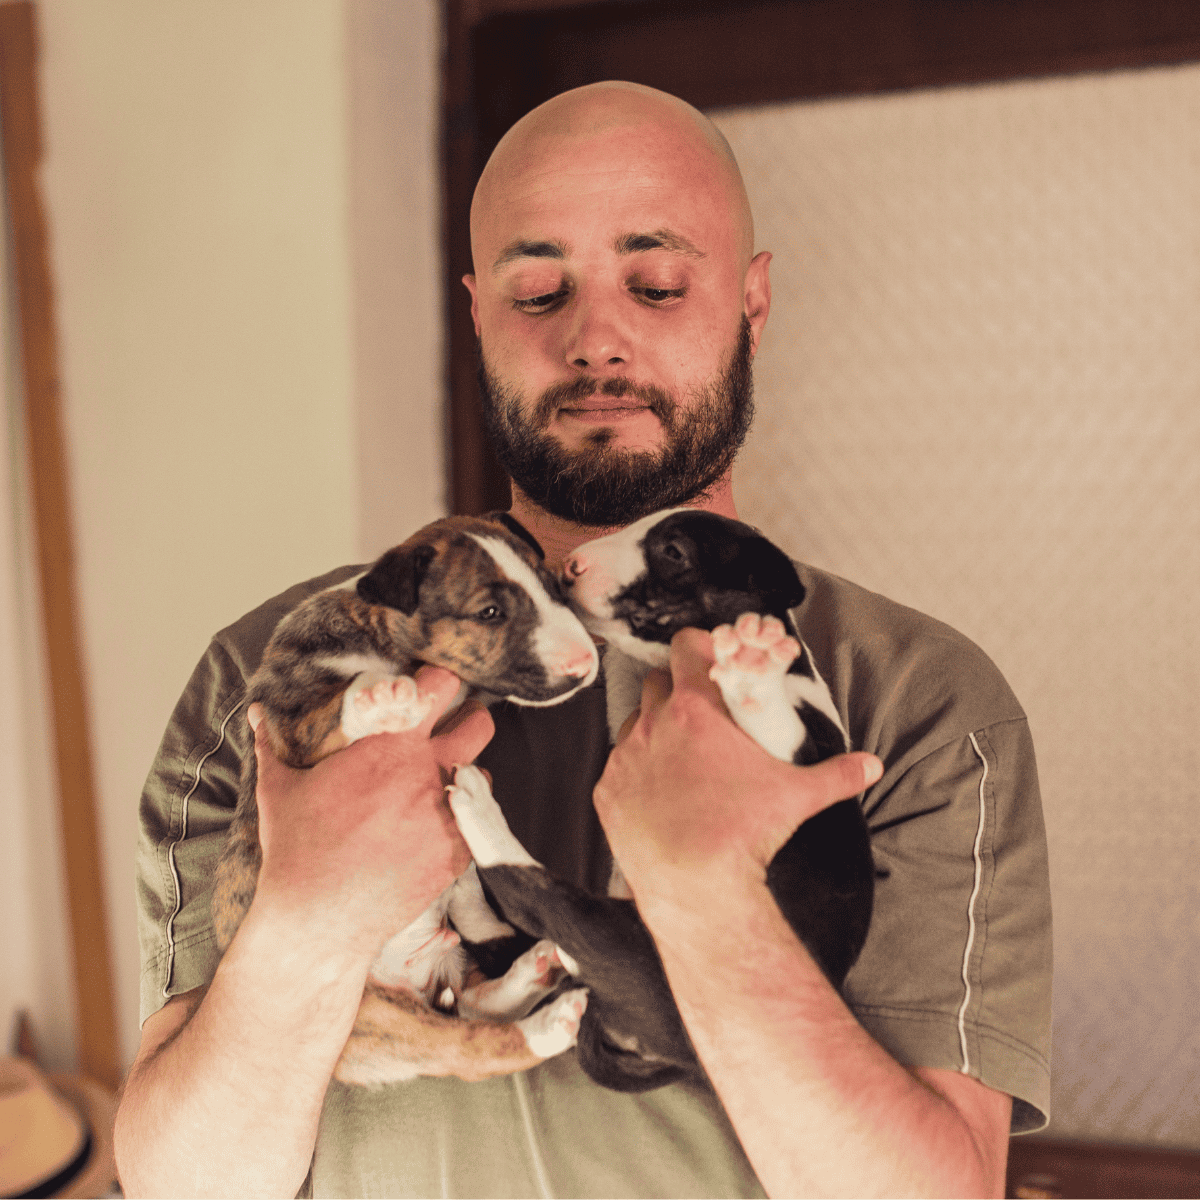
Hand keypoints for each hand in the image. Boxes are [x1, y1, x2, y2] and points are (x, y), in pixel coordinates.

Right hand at [250, 666, 493, 958]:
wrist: (318, 917)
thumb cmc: (296, 848)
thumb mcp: (279, 789)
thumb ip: (272, 744)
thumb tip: (255, 714)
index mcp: (391, 745)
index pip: (440, 685)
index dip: (437, 683)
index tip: (427, 689)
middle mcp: (428, 772)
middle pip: (479, 725)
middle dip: (468, 721)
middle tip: (451, 729)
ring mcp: (447, 812)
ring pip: (480, 772)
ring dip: (463, 773)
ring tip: (437, 784)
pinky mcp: (458, 851)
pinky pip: (476, 818)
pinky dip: (462, 815)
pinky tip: (436, 822)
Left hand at [593, 628, 880, 916]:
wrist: (696, 886)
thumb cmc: (744, 833)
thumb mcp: (798, 796)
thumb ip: (837, 774)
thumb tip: (871, 766)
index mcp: (694, 711)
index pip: (686, 648)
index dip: (699, 647)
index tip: (711, 660)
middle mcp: (651, 725)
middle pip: (657, 682)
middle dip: (677, 689)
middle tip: (702, 715)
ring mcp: (624, 758)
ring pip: (633, 723)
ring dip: (654, 730)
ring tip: (682, 758)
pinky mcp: (607, 792)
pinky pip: (617, 768)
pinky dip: (636, 773)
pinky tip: (659, 795)